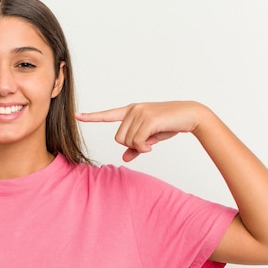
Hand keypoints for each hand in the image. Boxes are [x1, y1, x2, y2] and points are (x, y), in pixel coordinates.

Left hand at [76, 101, 209, 161]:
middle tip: (148, 142)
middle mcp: (132, 110)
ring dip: (140, 146)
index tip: (77, 116)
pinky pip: (137, 141)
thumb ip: (136, 147)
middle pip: (118, 139)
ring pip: (127, 141)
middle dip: (132, 145)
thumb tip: (125, 158)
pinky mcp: (147, 118)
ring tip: (153, 139)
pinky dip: (144, 147)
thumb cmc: (169, 125)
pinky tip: (153, 143)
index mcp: (131, 111)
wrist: (190, 115)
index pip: (107, 115)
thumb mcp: (150, 138)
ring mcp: (139, 113)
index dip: (91, 117)